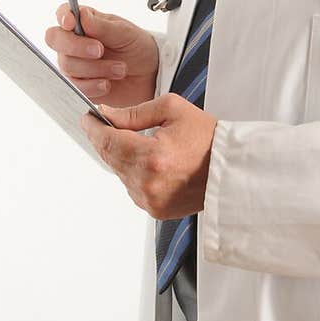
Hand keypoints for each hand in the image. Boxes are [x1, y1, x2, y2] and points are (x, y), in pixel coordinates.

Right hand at [44, 4, 158, 108]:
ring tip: (120, 69)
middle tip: (100, 50)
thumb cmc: (137, 48)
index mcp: (85, 23)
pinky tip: (108, 84)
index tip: (71, 23)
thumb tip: (82, 15)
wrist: (150, 76)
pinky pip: (75, 87)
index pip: (64, 14)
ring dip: (96, 69)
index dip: (63, 17)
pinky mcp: (79, 85)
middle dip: (77, 46)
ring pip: (68, 65)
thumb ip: (102, 26)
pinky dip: (93, 86)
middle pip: (55, 39)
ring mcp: (75, 64)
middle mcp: (75, 42)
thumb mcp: (125, 33)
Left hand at [79, 93, 218, 219]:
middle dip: (107, 139)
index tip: (88, 118)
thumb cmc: (208, 138)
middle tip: (108, 124)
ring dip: (123, 158)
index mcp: (152, 157)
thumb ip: (133, 113)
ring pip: (120, 174)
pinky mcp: (156, 210)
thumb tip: (106, 115)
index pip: (108, 141)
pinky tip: (152, 162)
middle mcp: (148, 184)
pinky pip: (133, 188)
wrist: (231, 169)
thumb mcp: (172, 109)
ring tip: (142, 144)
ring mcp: (151, 201)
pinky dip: (136, 174)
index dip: (94, 128)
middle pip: (110, 158)